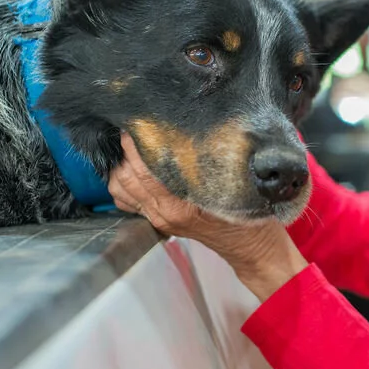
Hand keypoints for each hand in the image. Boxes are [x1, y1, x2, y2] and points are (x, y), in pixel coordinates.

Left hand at [108, 132, 306, 299]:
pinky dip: (122, 184)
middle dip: (125, 153)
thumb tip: (184, 133)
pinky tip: (133, 170)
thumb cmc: (246, 214)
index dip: (135, 146)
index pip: (144, 171)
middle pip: (126, 178)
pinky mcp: (156, 220)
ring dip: (121, 167)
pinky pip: (126, 201)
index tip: (136, 124)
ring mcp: (158, 218)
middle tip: (133, 131)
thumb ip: (204, 163)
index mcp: (180, 206)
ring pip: (120, 189)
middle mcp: (164, 213)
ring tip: (132, 148)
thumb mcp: (231, 184)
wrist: (249, 245)